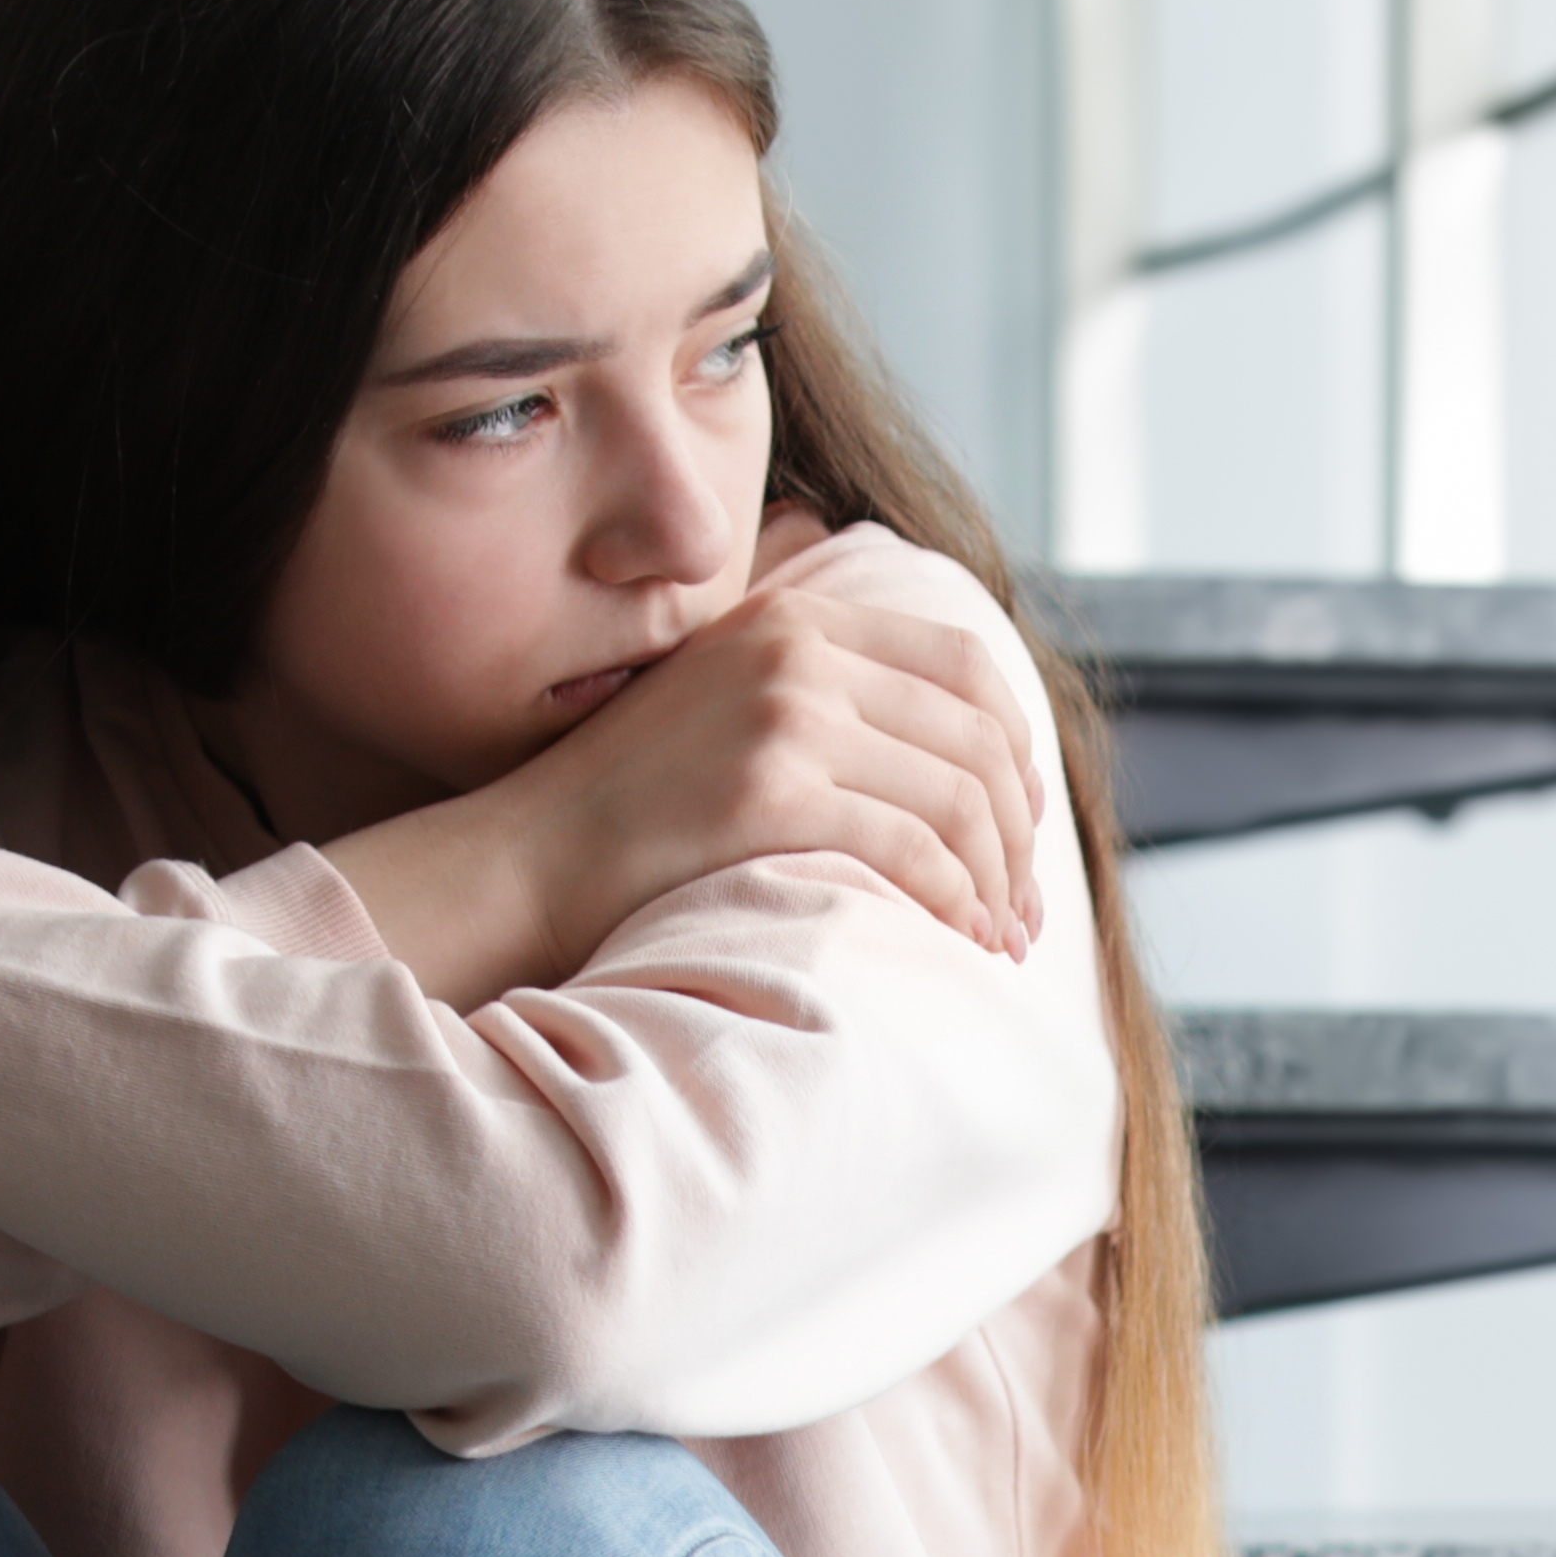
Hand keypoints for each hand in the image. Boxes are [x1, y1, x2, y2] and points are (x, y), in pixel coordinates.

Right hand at [330, 549, 1049, 1003]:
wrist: (528, 858)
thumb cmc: (631, 807)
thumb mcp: (729, 706)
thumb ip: (821, 694)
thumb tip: (950, 750)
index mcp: (797, 616)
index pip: (965, 664)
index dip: (1017, 749)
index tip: (1026, 825)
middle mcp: (798, 648)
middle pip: (977, 734)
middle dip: (1020, 832)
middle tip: (1028, 910)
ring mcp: (783, 714)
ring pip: (957, 797)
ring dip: (999, 878)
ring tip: (1004, 939)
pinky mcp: (769, 791)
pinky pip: (911, 848)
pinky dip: (955, 901)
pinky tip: (962, 940)